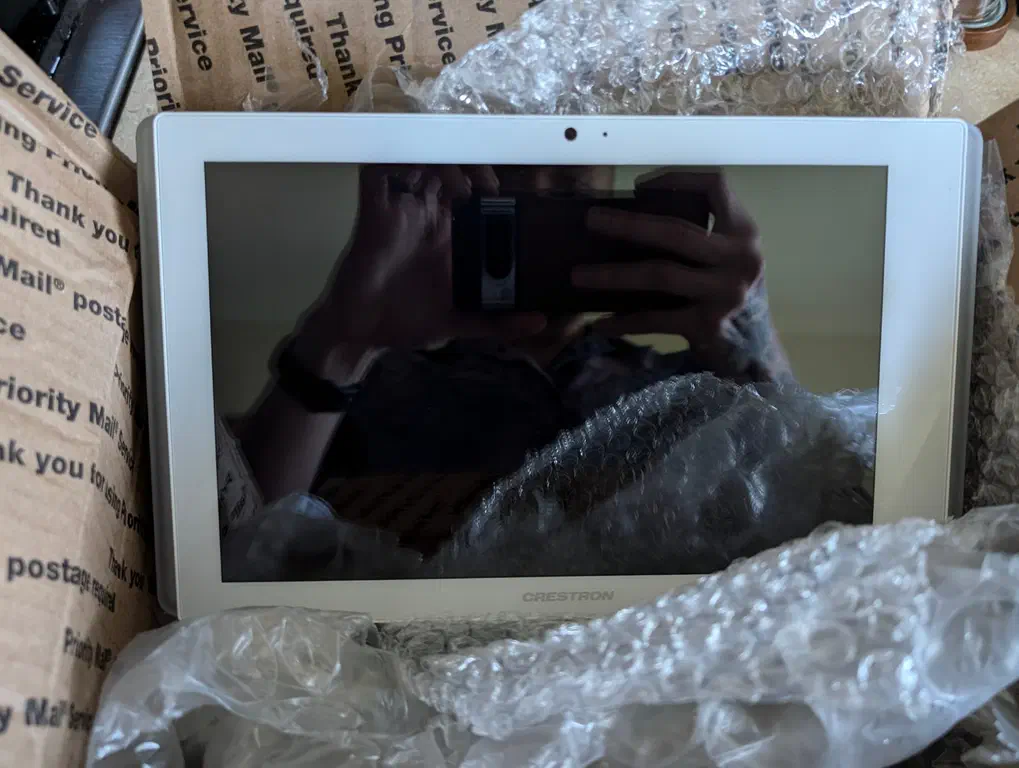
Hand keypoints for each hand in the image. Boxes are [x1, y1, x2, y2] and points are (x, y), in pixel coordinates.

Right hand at [298, 165, 544, 367]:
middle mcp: (421, 214)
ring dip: (444, 162)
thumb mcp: (461, 322)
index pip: (466, 187)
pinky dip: (402, 162)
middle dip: (469, 162)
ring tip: (464, 191)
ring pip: (418, 158)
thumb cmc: (406, 323)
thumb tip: (540, 322)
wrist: (362, 335)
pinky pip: (379, 169)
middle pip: (444, 163)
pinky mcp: (373, 212)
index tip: (502, 194)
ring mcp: (397, 210)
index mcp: (442, 232)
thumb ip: (498, 321)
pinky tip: (425, 181)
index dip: (484, 177)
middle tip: (490, 186)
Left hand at [571, 170, 776, 378]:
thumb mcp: (727, 255)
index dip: (675, 178)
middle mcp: (740, 258)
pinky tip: (599, 323)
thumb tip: (631, 218)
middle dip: (628, 224)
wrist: (755, 348)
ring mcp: (725, 293)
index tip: (638, 187)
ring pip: (660, 275)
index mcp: (744, 231)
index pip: (715, 185)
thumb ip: (699, 234)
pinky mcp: (707, 325)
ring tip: (577, 275)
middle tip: (591, 220)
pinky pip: (655, 319)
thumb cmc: (729, 291)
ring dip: (613, 275)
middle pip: (676, 231)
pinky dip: (624, 321)